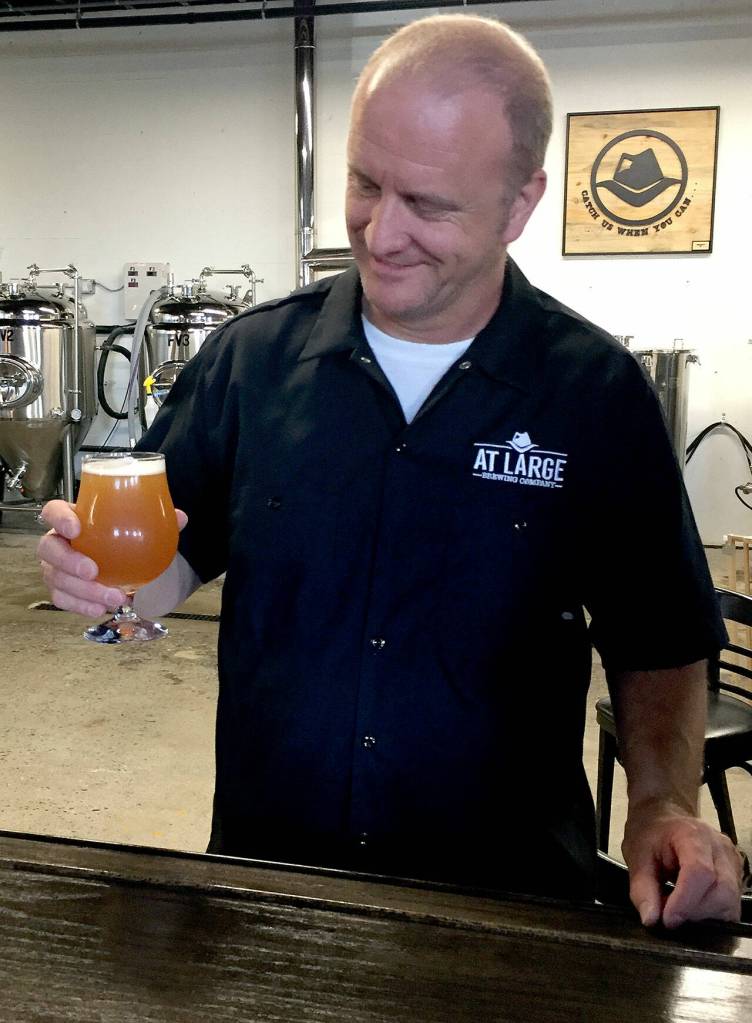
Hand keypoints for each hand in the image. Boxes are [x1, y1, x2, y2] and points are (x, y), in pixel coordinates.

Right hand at [37, 498, 187, 617]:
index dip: (59, 519)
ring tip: (113, 598)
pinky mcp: (61, 589)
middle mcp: (59, 542)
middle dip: (69, 562)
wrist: (119, 560)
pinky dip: (80, 606)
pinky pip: (62, 599)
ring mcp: (56, 567)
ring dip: (83, 591)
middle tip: (94, 571)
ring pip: (56, 578)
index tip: (76, 528)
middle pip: (48, 549)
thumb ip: (157, 521)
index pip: (53, 511)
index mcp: (73, 518)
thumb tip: (180, 518)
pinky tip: (100, 609)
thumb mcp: (138, 526)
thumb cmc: (121, 538)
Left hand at [623, 801, 744, 927]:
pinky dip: (711, 914)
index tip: (667, 919)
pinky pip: (731, 906)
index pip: (700, 872)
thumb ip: (642, 888)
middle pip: (722, 892)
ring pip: (731, 903)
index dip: (684, 901)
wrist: (664, 820)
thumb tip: (651, 920)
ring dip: (704, 916)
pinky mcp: (737, 877)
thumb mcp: (637, 857)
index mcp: (693, 835)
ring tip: (679, 909)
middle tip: (670, 916)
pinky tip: (692, 908)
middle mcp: (721, 848)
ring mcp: (733, 863)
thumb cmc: (651, 835)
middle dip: (695, 913)